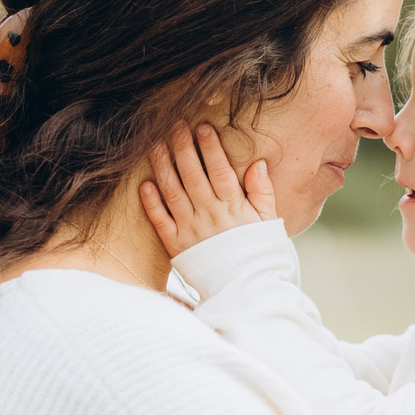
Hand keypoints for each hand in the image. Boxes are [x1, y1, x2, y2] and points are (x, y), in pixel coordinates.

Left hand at [140, 124, 275, 256]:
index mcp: (234, 208)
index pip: (220, 171)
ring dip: (162, 167)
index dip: (211, 148)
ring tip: (154, 145)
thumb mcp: (269, 222)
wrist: (246, 289)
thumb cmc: (259, 252)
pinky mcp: (176, 246)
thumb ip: (263, 192)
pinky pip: (161, 221)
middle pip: (193, 176)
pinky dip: (151, 203)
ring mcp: (191, 230)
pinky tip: (144, 184)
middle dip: (183, 148)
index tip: (203, 127)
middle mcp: (210, 216)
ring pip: (173, 192)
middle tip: (175, 125)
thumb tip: (258, 164)